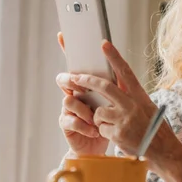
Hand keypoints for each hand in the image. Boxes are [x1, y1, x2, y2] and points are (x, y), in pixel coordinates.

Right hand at [56, 32, 108, 155]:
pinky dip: (85, 126)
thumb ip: (115, 85)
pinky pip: (71, 120)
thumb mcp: (118, 101)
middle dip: (71, 80)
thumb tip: (119, 67)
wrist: (104, 146)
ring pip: (68, 100)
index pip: (76, 64)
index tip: (62, 35)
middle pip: (65, 79)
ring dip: (84, 110)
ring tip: (96, 119)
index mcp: (87, 84)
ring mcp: (69, 108)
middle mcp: (75, 93)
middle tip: (81, 85)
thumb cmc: (112, 121)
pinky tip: (94, 131)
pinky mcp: (67, 124)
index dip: (68, 49)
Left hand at [70, 40, 179, 170]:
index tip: (104, 44)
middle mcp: (132, 105)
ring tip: (113, 126)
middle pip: (104, 87)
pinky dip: (104, 133)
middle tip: (75, 78)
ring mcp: (125, 119)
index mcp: (140, 96)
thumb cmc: (155, 130)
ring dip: (99, 119)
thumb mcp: (147, 108)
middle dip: (86, 81)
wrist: (165, 153)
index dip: (114, 57)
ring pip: (98, 112)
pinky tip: (117, 137)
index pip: (125, 72)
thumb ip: (131, 98)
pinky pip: (101, 129)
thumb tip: (113, 86)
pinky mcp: (118, 134)